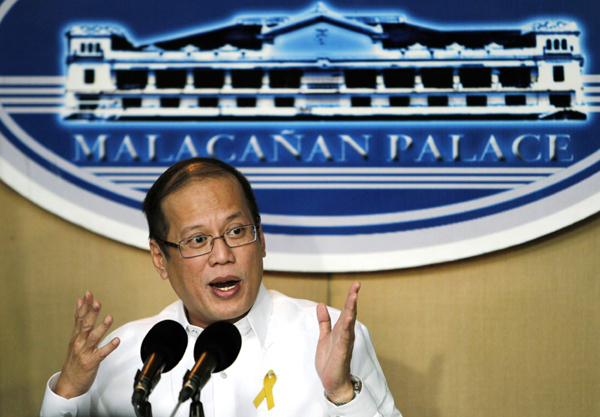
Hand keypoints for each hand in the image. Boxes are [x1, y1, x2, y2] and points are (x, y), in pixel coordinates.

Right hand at [54, 291, 119, 398]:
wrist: (69, 383)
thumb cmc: (75, 359)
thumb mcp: (75, 338)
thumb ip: (79, 320)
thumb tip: (79, 301)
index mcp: (76, 335)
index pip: (79, 317)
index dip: (84, 305)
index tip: (88, 293)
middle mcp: (80, 342)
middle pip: (86, 325)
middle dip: (92, 313)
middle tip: (97, 302)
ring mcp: (85, 352)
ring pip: (94, 338)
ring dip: (102, 328)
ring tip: (110, 318)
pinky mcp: (91, 362)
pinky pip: (101, 353)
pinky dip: (109, 347)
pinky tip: (116, 340)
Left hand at [315, 281, 359, 403]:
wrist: (332, 382)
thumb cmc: (330, 361)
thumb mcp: (324, 337)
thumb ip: (324, 322)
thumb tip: (321, 304)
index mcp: (341, 330)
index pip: (346, 310)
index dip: (350, 297)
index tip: (355, 284)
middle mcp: (346, 334)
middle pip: (350, 313)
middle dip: (353, 299)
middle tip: (357, 285)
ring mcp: (345, 343)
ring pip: (349, 323)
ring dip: (351, 309)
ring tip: (354, 296)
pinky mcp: (342, 352)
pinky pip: (345, 338)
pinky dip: (346, 328)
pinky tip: (348, 319)